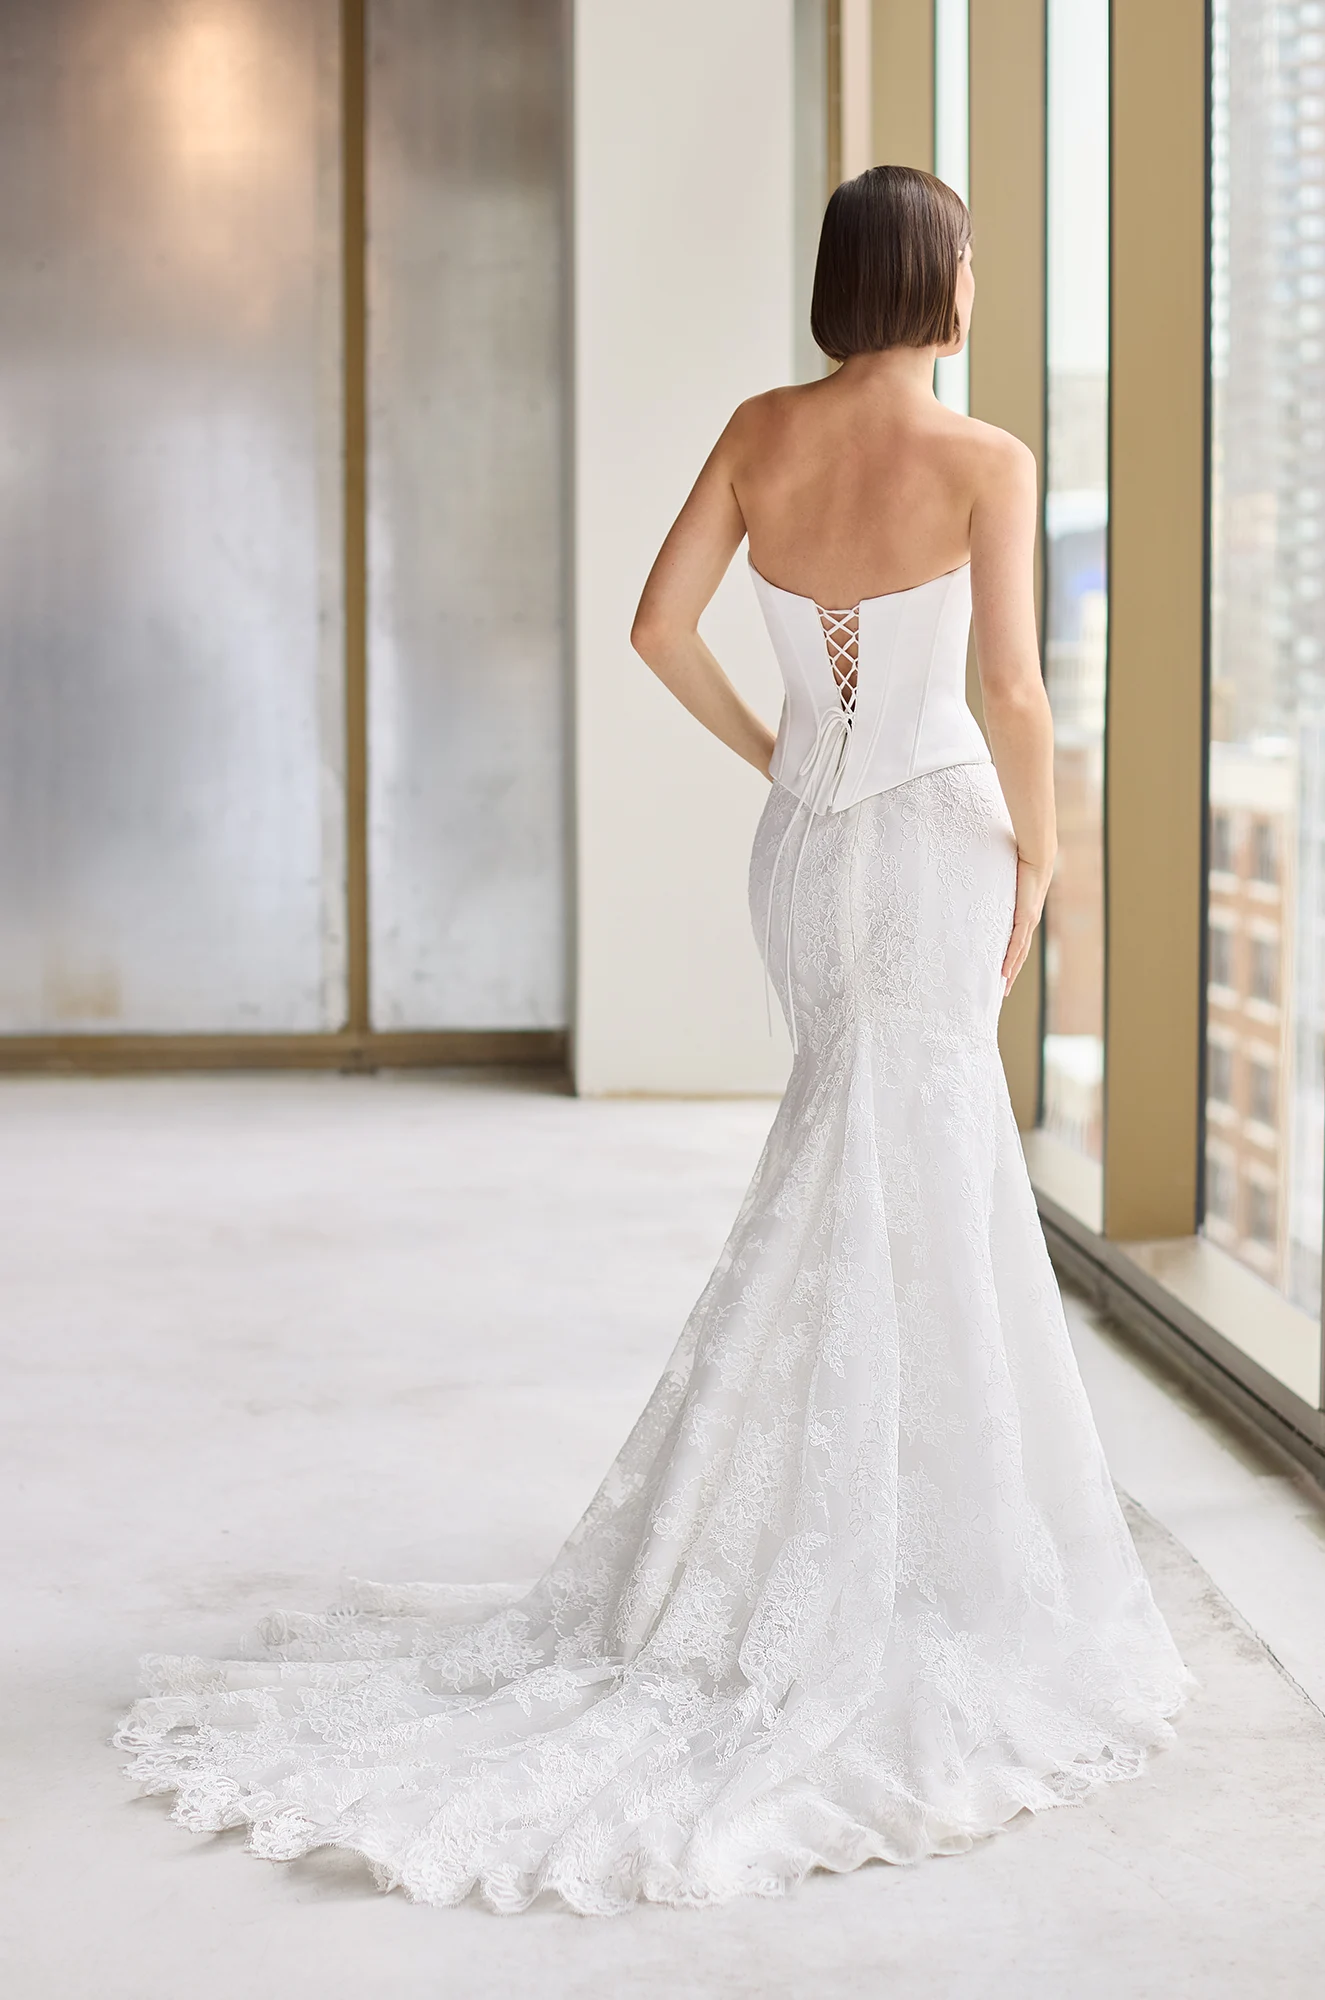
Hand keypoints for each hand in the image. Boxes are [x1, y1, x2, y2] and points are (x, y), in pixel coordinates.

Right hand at [1001, 854, 1052, 997]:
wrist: (1037, 855)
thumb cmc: (1022, 863)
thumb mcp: (1008, 882)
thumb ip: (1000, 889)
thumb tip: (989, 886)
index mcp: (1026, 916)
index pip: (1018, 944)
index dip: (1012, 960)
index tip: (1004, 974)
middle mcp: (1029, 922)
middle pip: (1020, 955)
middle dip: (1012, 974)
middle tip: (1003, 991)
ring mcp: (1029, 921)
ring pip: (1019, 954)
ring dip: (1011, 972)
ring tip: (1003, 987)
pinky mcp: (1026, 917)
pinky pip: (1017, 944)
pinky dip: (1011, 960)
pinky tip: (1005, 972)